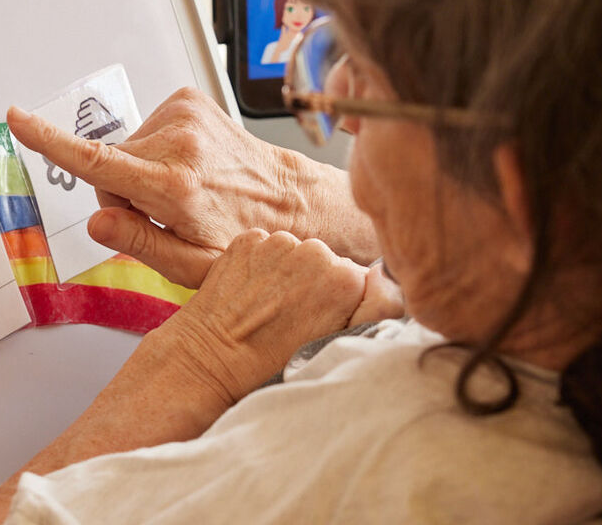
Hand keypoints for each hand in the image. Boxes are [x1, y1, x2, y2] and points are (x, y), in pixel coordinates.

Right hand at [7, 87, 311, 284]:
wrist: (295, 204)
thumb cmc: (244, 238)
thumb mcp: (193, 266)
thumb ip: (140, 243)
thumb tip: (97, 222)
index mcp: (174, 187)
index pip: (97, 163)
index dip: (49, 142)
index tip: (16, 119)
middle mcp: (180, 143)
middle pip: (108, 164)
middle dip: (121, 192)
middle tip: (162, 216)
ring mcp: (187, 115)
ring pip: (127, 148)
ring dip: (142, 172)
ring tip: (183, 193)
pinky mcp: (190, 101)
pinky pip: (147, 130)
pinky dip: (158, 151)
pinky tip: (188, 169)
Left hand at [160, 230, 367, 402]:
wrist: (213, 358)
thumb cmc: (274, 361)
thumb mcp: (338, 341)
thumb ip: (377, 308)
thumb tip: (388, 278)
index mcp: (345, 277)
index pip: (357, 279)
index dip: (341, 302)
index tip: (321, 320)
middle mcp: (314, 250)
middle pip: (326, 262)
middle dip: (316, 284)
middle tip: (293, 317)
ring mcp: (276, 242)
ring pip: (295, 254)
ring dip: (288, 273)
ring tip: (269, 307)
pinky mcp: (246, 240)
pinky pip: (265, 247)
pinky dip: (260, 265)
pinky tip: (250, 293)